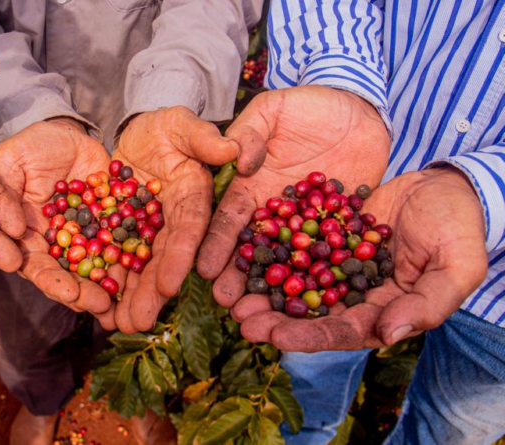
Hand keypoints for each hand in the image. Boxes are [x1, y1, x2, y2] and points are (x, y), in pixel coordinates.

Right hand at [0, 118, 114, 323]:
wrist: (70, 134)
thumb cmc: (33, 146)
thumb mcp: (13, 159)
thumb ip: (6, 189)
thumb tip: (13, 229)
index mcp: (28, 237)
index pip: (36, 265)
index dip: (51, 281)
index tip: (67, 292)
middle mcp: (58, 245)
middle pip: (69, 275)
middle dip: (83, 292)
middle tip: (100, 305)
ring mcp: (86, 239)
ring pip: (97, 267)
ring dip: (109, 285)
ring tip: (123, 300)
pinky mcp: (110, 227)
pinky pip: (122, 246)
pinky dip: (130, 260)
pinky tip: (143, 272)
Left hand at [105, 106, 264, 332]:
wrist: (136, 135)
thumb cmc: (164, 127)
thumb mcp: (181, 123)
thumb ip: (202, 136)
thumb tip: (233, 149)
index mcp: (193, 196)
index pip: (189, 228)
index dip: (181, 257)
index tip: (171, 286)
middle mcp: (173, 221)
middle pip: (163, 259)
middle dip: (152, 292)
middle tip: (140, 323)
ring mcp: (148, 231)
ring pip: (139, 267)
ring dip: (130, 297)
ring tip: (118, 326)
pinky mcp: (123, 233)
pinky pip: (113, 258)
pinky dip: (107, 281)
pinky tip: (96, 306)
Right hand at [198, 86, 390, 286]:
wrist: (358, 107)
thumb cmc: (308, 104)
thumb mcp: (271, 109)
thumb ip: (249, 133)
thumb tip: (240, 162)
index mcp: (251, 187)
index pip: (229, 219)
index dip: (216, 244)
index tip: (203, 270)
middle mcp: (276, 213)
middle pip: (255, 250)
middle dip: (239, 278)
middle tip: (228, 306)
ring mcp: (309, 224)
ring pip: (291, 261)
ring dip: (277, 289)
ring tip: (266, 317)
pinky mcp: (343, 228)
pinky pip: (334, 255)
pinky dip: (326, 278)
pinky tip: (318, 305)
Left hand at [229, 168, 487, 350]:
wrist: (447, 183)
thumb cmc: (459, 228)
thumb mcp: (456, 267)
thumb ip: (426, 304)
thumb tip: (387, 335)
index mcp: (380, 311)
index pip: (340, 332)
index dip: (308, 336)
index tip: (275, 337)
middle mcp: (350, 293)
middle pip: (306, 313)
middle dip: (272, 318)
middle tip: (239, 319)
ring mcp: (334, 263)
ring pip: (292, 281)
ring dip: (261, 289)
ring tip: (229, 293)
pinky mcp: (322, 234)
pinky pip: (291, 244)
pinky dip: (268, 249)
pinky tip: (241, 251)